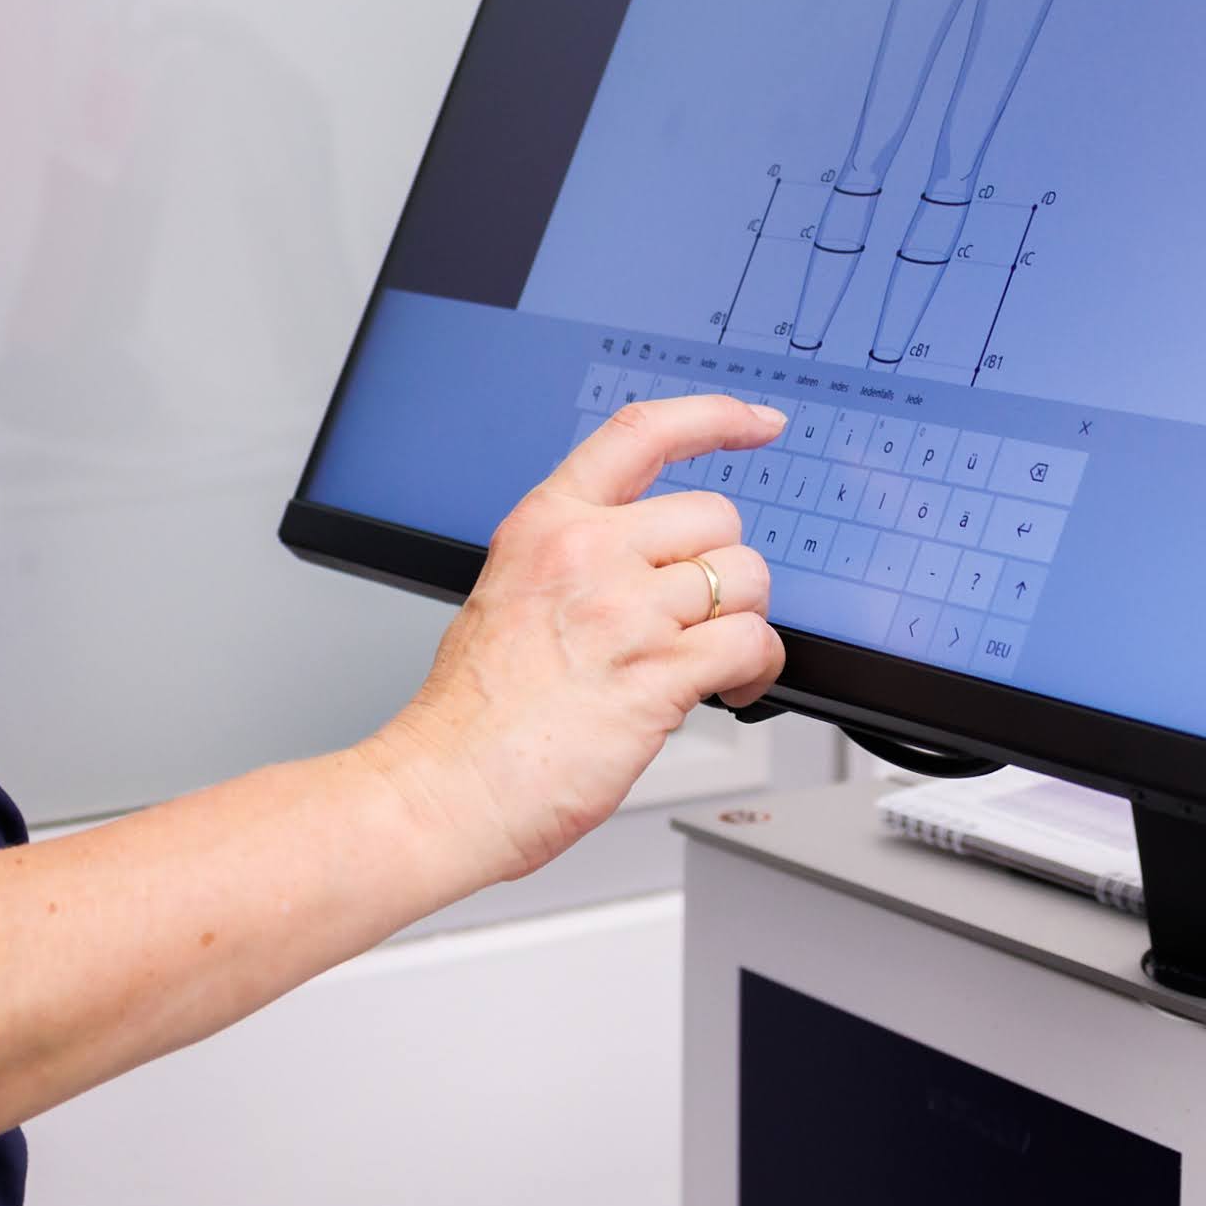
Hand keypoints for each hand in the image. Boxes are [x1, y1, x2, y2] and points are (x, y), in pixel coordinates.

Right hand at [374, 391, 788, 881]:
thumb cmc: (469, 715)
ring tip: (711, 659)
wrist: (446, 787)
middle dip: (724, 569)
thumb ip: (577, 562)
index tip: (759, 424)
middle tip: (699, 616)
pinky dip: (758, 668)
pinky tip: (730, 689)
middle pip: (716, 517)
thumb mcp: (508, 594)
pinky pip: (752, 642)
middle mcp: (587, 554)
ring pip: (744, 578)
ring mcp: (623, 612)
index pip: (643, 433)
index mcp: (546, 525)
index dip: (715, 418)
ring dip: (743, 621)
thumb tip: (654, 564)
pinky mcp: (656, 674)